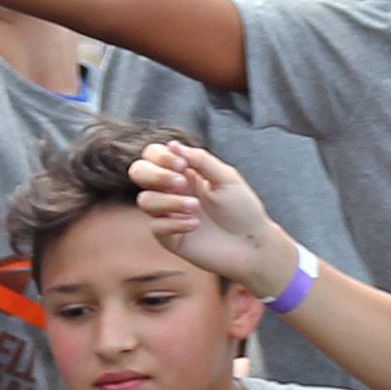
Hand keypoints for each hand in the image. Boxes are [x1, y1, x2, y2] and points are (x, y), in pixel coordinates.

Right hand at [128, 139, 301, 300]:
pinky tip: (195, 225)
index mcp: (183, 172)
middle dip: (155, 175)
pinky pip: (156, 225)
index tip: (183, 165)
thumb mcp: (226, 177)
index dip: (161, 156)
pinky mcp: (168, 237)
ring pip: (145, 200)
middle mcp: (170, 191)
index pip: (154, 155)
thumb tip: (173, 144)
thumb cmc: (243, 209)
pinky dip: (174, 223)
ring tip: (196, 207)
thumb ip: (200, 159)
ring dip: (169, 201)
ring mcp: (167, 214)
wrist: (252, 245)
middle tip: (181, 183)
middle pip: (138, 172)